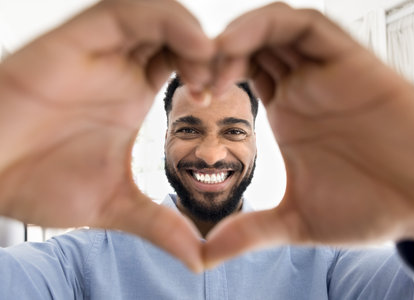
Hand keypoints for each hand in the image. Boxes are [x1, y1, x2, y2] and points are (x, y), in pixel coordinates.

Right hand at [0, 0, 214, 271]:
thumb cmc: (39, 183)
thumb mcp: (115, 205)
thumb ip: (160, 225)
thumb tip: (199, 260)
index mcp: (134, 95)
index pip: (188, 65)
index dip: (217, 75)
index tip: (229, 104)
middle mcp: (121, 67)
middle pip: (182, 36)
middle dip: (214, 54)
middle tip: (226, 85)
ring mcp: (100, 51)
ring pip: (161, 16)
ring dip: (195, 38)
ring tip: (208, 75)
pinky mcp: (75, 39)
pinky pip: (126, 12)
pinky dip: (168, 22)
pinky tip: (192, 50)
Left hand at [204, 3, 413, 266]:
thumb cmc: (371, 206)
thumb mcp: (296, 221)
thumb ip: (250, 231)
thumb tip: (205, 255)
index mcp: (287, 114)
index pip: (240, 76)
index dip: (207, 79)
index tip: (187, 100)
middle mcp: (302, 87)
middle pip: (250, 47)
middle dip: (214, 55)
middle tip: (192, 80)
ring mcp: (324, 72)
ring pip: (272, 28)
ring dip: (236, 37)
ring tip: (213, 66)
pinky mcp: (350, 61)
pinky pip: (306, 26)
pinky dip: (268, 25)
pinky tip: (240, 45)